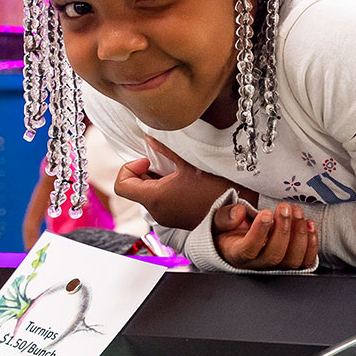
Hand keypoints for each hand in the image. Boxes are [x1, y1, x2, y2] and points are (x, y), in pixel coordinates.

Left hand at [114, 138, 237, 229]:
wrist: (234, 212)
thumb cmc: (215, 189)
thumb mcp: (189, 164)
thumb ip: (165, 149)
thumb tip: (149, 137)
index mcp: (154, 198)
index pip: (121, 185)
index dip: (129, 168)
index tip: (148, 160)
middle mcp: (155, 211)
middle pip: (133, 189)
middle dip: (142, 171)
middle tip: (161, 161)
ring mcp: (164, 217)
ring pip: (145, 195)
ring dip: (153, 179)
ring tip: (173, 170)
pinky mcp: (173, 218)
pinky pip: (158, 201)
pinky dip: (162, 188)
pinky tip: (179, 180)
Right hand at [213, 201, 317, 270]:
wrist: (237, 243)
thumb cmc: (230, 232)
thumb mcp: (220, 221)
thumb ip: (226, 216)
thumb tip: (239, 213)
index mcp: (237, 254)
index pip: (249, 249)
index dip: (259, 233)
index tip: (265, 214)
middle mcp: (257, 264)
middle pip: (274, 255)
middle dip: (283, 229)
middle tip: (284, 208)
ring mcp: (276, 267)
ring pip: (292, 260)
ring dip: (299, 234)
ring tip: (297, 212)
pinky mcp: (291, 264)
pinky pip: (305, 261)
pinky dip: (312, 244)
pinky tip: (310, 224)